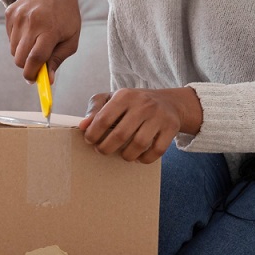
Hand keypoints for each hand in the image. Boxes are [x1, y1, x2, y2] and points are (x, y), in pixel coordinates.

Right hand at [5, 0, 80, 82]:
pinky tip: (30, 28)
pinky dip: (18, 40)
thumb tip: (47, 80)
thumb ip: (58, 59)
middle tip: (37, 64)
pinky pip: (10, 38)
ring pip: (13, 50)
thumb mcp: (71, 38)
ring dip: (23, 52)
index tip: (33, 81)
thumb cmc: (66, 16)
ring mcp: (18, 17)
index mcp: (50, 30)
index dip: (32, 74)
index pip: (35, 58)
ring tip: (37, 40)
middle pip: (20, 58)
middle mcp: (32, 23)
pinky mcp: (9, 13)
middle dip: (26, 66)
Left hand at [78, 87, 203, 163]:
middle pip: (120, 135)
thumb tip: (82, 126)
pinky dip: (145, 159)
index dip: (93, 134)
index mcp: (125, 95)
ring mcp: (159, 116)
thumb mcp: (113, 99)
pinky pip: (157, 151)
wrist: (169, 102)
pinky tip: (138, 156)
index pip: (103, 119)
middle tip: (102, 151)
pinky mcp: (171, 127)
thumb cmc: (133, 104)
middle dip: (106, 148)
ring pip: (139, 144)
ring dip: (126, 155)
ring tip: (122, 154)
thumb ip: (95, 109)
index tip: (90, 140)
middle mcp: (143, 104)